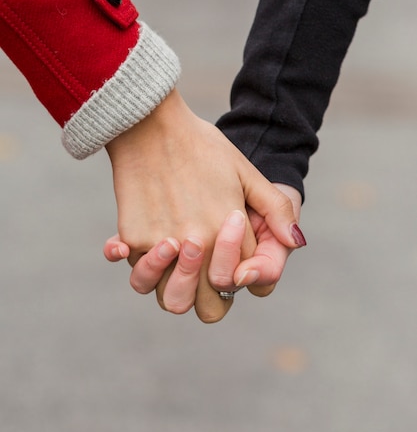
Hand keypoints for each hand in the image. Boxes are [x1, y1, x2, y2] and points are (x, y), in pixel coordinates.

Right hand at [105, 89, 302, 321]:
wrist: (151, 123)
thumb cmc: (203, 147)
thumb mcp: (247, 173)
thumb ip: (274, 210)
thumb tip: (296, 242)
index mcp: (229, 233)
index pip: (237, 281)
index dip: (235, 277)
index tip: (223, 258)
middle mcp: (198, 246)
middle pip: (208, 308)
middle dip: (210, 299)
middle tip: (201, 276)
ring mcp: (164, 246)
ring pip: (169, 299)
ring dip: (174, 288)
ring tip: (173, 261)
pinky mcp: (133, 238)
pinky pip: (135, 270)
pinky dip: (138, 264)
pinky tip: (129, 251)